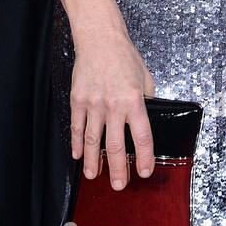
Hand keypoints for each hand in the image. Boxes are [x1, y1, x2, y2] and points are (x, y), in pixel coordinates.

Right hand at [70, 28, 155, 188]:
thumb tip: (146, 118)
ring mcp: (94, 104)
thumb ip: (148, 100)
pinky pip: (77, 127)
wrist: (100, 40)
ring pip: (94, 141)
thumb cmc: (124, 57)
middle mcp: (114, 105)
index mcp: (135, 100)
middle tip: (119, 186)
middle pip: (116, 145)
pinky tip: (78, 156)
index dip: (144, 157)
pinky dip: (78, 143)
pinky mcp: (78, 100)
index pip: (142, 136)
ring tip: (94, 176)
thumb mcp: (146, 77)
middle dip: (119, 169)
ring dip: (94, 162)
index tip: (145, 171)